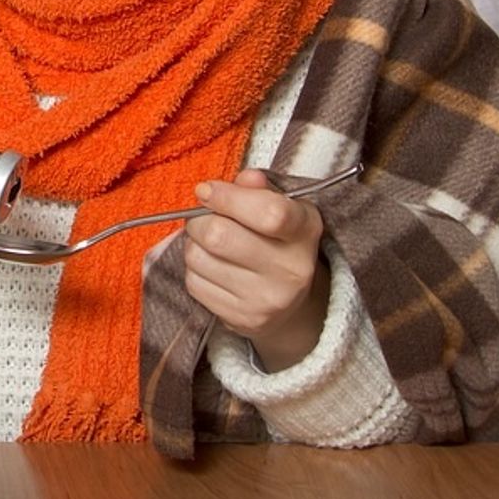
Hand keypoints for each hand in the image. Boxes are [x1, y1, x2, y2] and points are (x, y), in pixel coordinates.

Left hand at [182, 168, 329, 371]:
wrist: (291, 305)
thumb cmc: (279, 241)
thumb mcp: (282, 207)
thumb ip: (260, 189)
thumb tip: (244, 179)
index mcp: (304, 231)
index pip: (268, 213)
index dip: (227, 197)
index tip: (206, 190)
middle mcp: (290, 270)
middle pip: (219, 235)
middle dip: (199, 219)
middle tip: (202, 217)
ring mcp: (266, 300)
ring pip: (198, 258)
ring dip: (193, 244)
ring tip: (209, 243)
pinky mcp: (241, 319)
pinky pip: (193, 283)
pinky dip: (194, 269)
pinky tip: (211, 266)